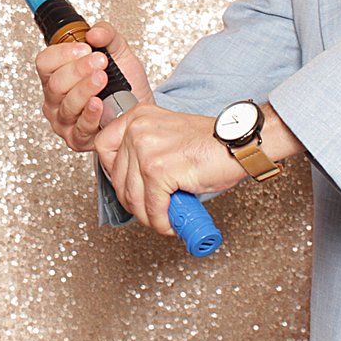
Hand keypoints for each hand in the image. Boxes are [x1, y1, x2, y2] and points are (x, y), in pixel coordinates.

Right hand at [36, 21, 152, 151]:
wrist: (140, 110)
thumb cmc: (124, 85)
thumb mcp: (118, 53)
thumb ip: (107, 36)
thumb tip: (94, 33)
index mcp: (57, 74)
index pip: (45, 62)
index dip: (62, 53)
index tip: (85, 47)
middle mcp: (56, 99)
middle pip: (54, 84)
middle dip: (78, 70)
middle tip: (99, 61)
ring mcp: (64, 120)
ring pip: (66, 105)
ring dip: (85, 89)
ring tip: (102, 79)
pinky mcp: (77, 139)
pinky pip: (79, 128)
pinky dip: (90, 115)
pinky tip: (99, 104)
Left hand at [94, 103, 242, 235]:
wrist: (237, 144)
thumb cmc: (209, 143)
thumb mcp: (166, 137)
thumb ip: (144, 152)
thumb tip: (130, 185)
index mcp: (137, 117)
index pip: (103, 147)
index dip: (112, 173)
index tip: (126, 186)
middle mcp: (137, 129)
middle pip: (116, 177)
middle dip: (132, 202)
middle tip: (149, 210)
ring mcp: (145, 149)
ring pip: (132, 196)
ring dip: (147, 216)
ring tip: (163, 219)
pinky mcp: (158, 169)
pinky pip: (151, 206)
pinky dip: (161, 221)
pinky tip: (171, 223)